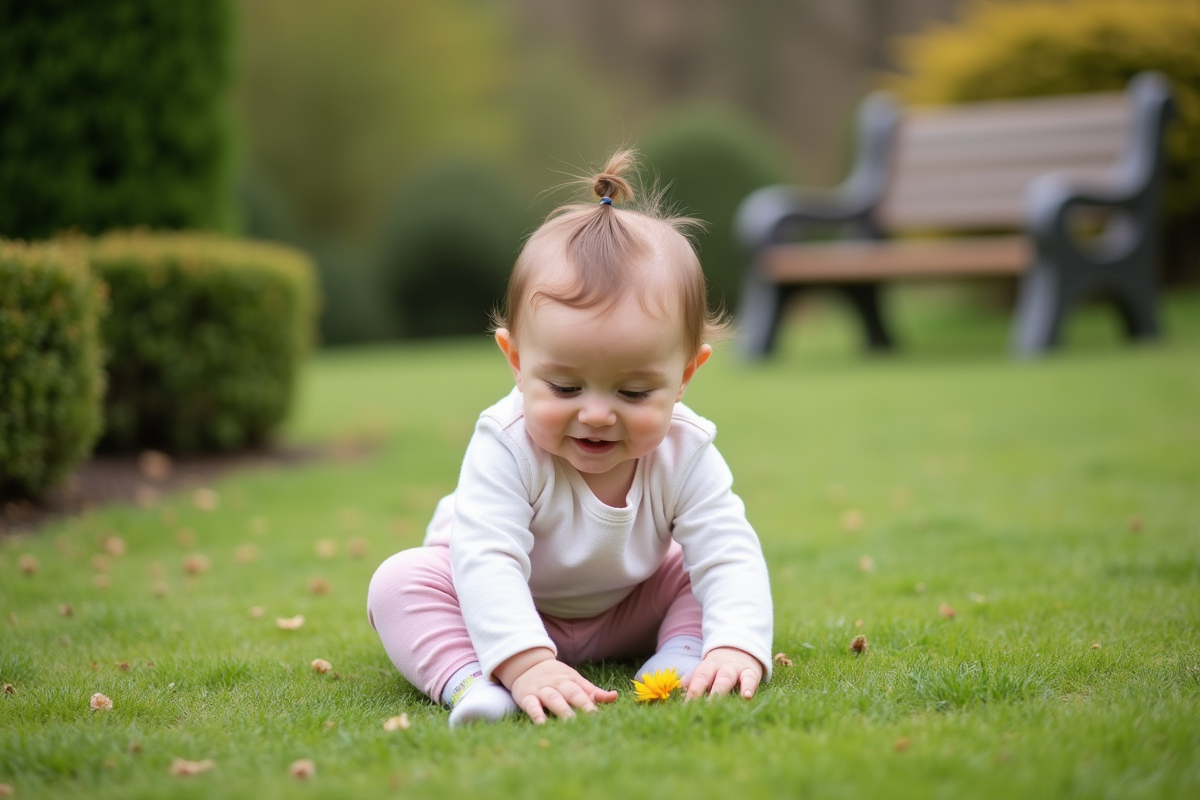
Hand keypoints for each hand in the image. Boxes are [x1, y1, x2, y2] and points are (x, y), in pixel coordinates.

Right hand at [494, 648, 618, 723]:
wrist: (526, 663)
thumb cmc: (555, 676)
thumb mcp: (574, 680)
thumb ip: (593, 691)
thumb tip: (615, 696)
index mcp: (570, 679)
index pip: (583, 690)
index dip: (592, 703)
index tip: (600, 715)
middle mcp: (557, 683)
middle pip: (571, 693)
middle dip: (581, 705)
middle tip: (590, 719)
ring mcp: (542, 689)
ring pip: (553, 698)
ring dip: (562, 710)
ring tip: (570, 723)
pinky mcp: (526, 696)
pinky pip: (531, 705)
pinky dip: (536, 714)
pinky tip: (542, 724)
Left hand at [684, 646, 763, 700]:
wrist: (744, 648)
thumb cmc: (722, 666)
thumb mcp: (709, 668)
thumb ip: (695, 677)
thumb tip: (681, 685)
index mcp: (708, 666)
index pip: (698, 677)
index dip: (692, 691)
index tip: (686, 706)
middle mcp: (719, 666)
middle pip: (708, 676)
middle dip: (701, 691)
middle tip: (695, 706)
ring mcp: (735, 668)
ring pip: (726, 678)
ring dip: (720, 690)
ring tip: (715, 703)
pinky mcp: (751, 672)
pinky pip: (749, 679)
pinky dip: (748, 687)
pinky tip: (747, 696)